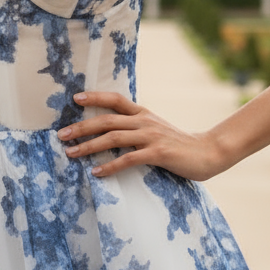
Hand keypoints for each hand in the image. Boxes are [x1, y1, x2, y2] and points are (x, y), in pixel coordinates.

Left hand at [58, 91, 227, 180]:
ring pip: (113, 138)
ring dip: (89, 146)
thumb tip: (109, 131)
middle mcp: (144, 121)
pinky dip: (110, 166)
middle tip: (61, 135)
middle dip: (82, 127)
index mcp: (142, 113)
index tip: (75, 98)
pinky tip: (97, 172)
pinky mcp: (158, 153)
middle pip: (107, 120)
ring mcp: (151, 136)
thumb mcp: (155, 128)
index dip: (95, 97)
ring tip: (72, 153)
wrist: (207, 152)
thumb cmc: (178, 144)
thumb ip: (135, 126)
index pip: (115, 99)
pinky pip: (129, 159)